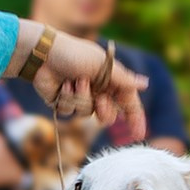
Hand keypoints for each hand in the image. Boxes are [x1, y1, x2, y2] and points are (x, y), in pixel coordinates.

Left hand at [30, 30, 147, 140]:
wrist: (44, 54)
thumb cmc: (75, 54)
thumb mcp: (102, 65)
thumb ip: (123, 79)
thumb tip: (145, 84)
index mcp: (110, 79)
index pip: (128, 103)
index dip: (135, 119)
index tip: (139, 135)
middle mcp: (97, 89)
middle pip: (108, 115)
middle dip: (104, 110)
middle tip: (100, 100)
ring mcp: (80, 96)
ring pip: (87, 114)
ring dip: (80, 98)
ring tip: (73, 82)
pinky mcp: (64, 101)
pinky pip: (70, 113)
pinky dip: (67, 100)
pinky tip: (62, 85)